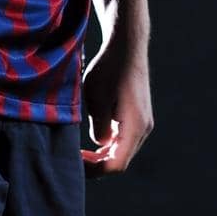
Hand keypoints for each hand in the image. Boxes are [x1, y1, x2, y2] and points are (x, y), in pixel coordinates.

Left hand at [81, 35, 153, 177]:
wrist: (126, 45)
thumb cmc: (110, 68)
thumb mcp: (96, 97)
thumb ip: (98, 126)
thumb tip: (100, 144)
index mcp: (135, 126)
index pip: (116, 164)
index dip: (93, 170)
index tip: (75, 161)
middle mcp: (143, 128)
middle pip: (119, 161)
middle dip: (96, 165)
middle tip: (73, 159)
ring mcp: (143, 123)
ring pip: (121, 151)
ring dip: (101, 155)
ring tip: (79, 152)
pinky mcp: (138, 117)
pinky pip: (123, 140)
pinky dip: (107, 145)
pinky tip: (91, 140)